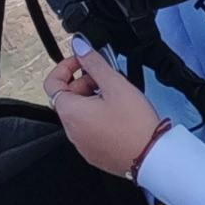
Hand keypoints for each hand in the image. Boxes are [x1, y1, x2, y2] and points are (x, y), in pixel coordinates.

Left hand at [46, 43, 168, 179]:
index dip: (66, 67)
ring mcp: (82, 144)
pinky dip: (98, 117)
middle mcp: (71, 130)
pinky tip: (119, 115)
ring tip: (117, 97)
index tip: (83, 61)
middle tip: (107, 79)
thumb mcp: (115, 85)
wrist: (151, 157)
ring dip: (92, 99)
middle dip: (84, 82)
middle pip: (68, 98)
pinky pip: (89, 129)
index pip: (52, 83)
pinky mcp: (94, 153)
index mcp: (71, 112)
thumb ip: (94, 63)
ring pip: (80, 114)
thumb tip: (79, 47)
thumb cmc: (135, 124)